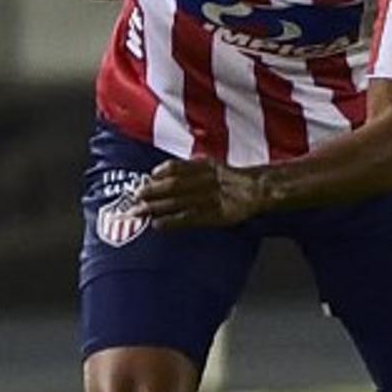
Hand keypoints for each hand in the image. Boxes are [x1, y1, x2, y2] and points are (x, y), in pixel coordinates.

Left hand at [136, 158, 263, 228]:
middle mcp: (206, 180)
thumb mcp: (212, 166)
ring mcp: (211, 198)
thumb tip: (159, 173)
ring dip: (156, 208)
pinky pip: (189, 218)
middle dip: (151, 192)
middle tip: (133, 198)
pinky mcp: (215, 215)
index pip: (176, 168)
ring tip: (138, 212)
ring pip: (178, 202)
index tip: (144, 180)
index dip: (159, 174)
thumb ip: (189, 168)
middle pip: (173, 185)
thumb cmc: (232, 180)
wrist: (258, 190)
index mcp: (205, 166)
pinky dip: (171, 222)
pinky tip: (157, 225)